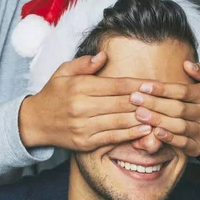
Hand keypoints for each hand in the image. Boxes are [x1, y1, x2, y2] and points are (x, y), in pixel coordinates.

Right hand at [19, 52, 151, 150]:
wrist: (34, 122)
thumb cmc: (54, 94)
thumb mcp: (63, 72)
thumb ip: (84, 64)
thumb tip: (104, 56)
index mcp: (79, 87)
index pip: (115, 84)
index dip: (137, 85)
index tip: (155, 84)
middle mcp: (82, 107)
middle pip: (121, 103)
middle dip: (145, 101)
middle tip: (164, 100)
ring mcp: (84, 126)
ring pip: (120, 121)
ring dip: (142, 119)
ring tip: (161, 115)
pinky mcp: (85, 142)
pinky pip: (113, 138)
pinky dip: (131, 135)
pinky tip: (145, 130)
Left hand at [129, 61, 199, 156]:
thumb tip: (187, 64)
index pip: (183, 92)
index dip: (162, 89)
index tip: (143, 86)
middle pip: (178, 109)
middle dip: (154, 103)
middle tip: (134, 99)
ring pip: (178, 126)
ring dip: (157, 120)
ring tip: (139, 114)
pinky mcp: (199, 147)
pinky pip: (182, 143)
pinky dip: (168, 139)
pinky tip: (154, 132)